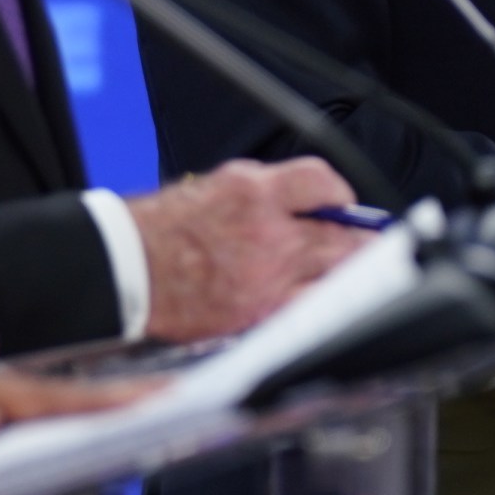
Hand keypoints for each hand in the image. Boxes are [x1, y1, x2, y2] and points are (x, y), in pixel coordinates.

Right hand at [128, 156, 369, 343]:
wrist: (127, 269)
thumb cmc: (161, 229)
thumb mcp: (214, 185)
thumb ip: (266, 190)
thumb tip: (306, 198)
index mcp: (253, 192)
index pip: (322, 182)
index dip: (339, 192)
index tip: (342, 202)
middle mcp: (266, 233)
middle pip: (340, 233)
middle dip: (358, 237)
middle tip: (367, 240)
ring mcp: (265, 276)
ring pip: (334, 272)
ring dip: (348, 269)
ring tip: (354, 267)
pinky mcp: (257, 311)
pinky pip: (308, 304)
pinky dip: (322, 298)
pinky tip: (324, 295)